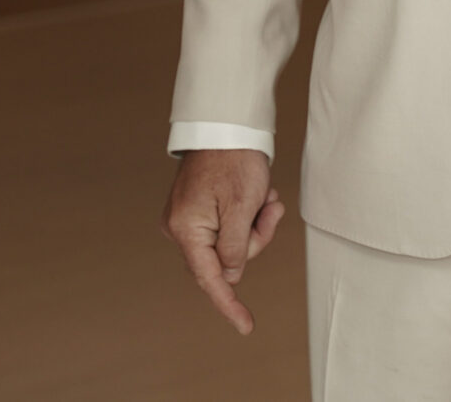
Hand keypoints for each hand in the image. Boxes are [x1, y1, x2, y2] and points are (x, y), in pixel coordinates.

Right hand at [162, 148, 285, 333]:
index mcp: (186, 230)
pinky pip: (231, 226)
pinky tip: (258, 193)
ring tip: (265, 195)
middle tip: (269, 208)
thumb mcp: (242, 207)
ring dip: (256, 221)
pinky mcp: (201, 211)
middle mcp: (182, 228)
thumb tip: (231, 276)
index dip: (229, 304)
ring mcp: (190, 220)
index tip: (246, 326)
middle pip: (227, 259)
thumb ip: (235, 249)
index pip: (211, 278)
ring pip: (234, 243)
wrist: (227, 125)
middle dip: (255, 237)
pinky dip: (250, 214)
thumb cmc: (234, 161)